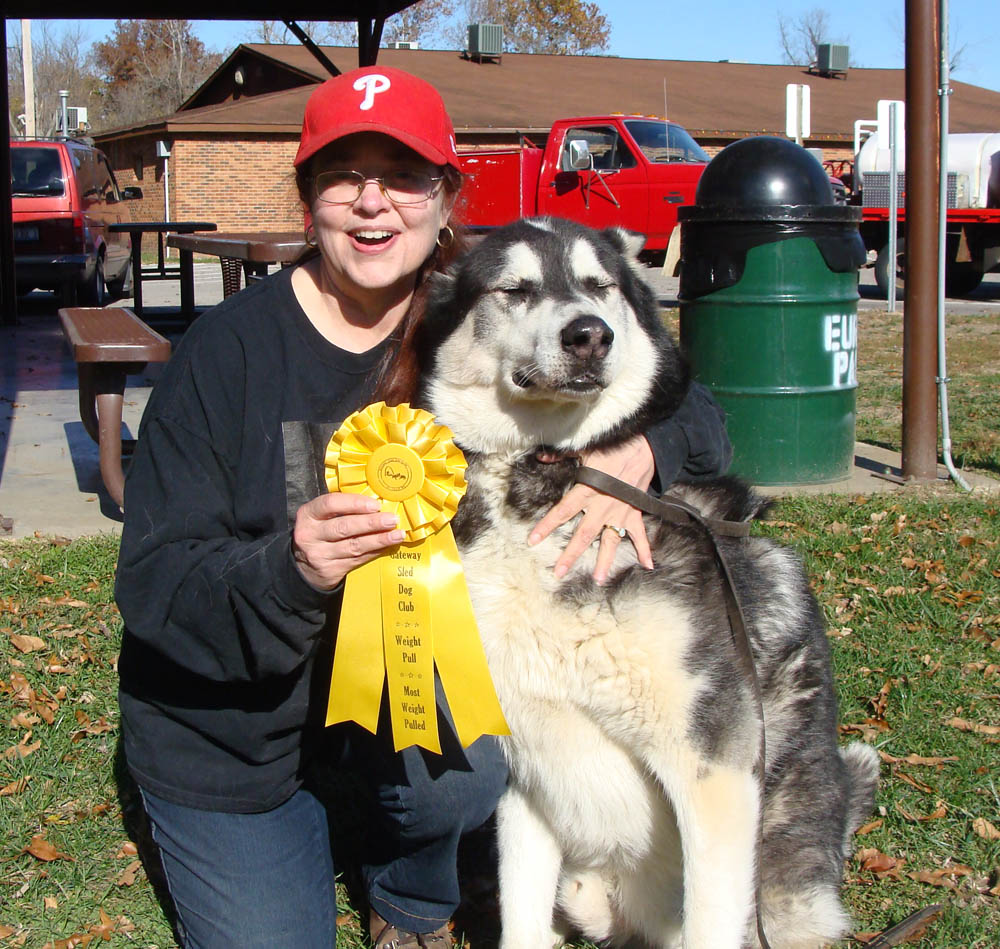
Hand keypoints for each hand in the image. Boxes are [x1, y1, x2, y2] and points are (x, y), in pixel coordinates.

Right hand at [292, 493, 405, 590]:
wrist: (305, 566)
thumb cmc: (320, 533)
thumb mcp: (321, 517)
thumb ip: (341, 509)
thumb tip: (376, 503)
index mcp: (308, 515)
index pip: (330, 504)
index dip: (355, 503)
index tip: (375, 505)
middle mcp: (310, 535)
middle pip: (344, 527)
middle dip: (371, 523)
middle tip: (391, 519)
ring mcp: (319, 555)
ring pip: (354, 546)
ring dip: (379, 540)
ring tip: (397, 534)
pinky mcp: (330, 571)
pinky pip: (357, 559)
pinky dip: (375, 552)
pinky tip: (387, 546)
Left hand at [528, 435, 655, 583]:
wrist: (644, 448)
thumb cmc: (613, 448)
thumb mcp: (585, 449)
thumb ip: (561, 455)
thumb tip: (540, 456)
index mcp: (586, 491)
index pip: (562, 512)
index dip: (546, 526)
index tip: (533, 540)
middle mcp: (601, 507)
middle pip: (583, 535)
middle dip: (570, 555)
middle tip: (559, 573)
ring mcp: (619, 513)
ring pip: (609, 542)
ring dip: (604, 561)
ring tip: (598, 579)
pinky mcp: (634, 513)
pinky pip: (639, 534)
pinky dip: (645, 549)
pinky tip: (647, 565)